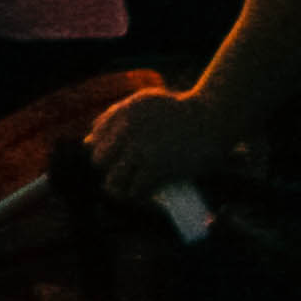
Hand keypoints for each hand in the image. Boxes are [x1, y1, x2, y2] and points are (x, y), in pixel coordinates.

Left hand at [87, 87, 236, 200]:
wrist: (212, 116)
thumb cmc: (182, 111)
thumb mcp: (144, 103)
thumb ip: (117, 116)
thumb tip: (88, 140)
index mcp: (120, 112)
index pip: (94, 138)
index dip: (101, 152)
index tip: (113, 160)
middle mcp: (124, 129)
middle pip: (99, 160)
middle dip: (109, 169)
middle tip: (122, 177)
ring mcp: (139, 149)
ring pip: (113, 179)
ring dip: (118, 189)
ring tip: (127, 192)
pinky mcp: (156, 167)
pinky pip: (135, 190)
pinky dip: (137, 197)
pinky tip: (143, 198)